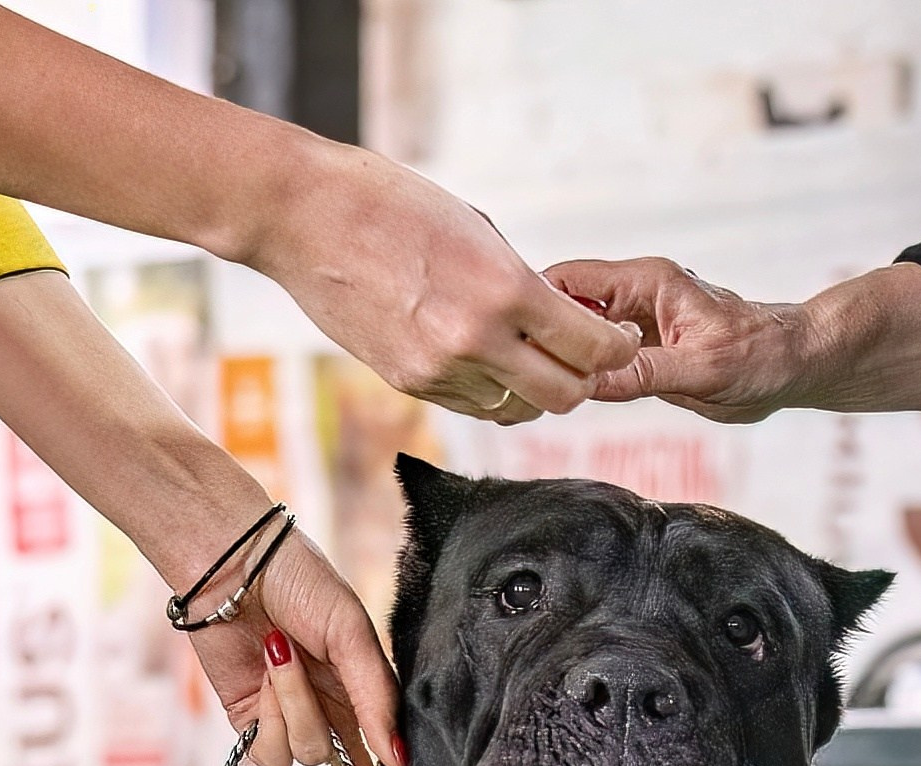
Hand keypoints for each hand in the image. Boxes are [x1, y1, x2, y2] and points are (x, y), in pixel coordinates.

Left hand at [186, 531, 417, 765]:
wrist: (231, 562)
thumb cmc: (301, 581)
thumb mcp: (351, 631)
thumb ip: (377, 694)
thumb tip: (397, 757)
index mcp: (368, 701)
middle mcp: (334, 722)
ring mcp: (292, 726)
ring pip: (307, 760)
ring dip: (298, 708)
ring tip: (285, 654)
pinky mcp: (250, 727)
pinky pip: (271, 752)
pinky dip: (272, 709)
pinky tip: (265, 666)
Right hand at [250, 147, 641, 422]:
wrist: (303, 219)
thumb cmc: (390, 204)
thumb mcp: (475, 228)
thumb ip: (519, 279)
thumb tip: (556, 315)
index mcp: (505, 289)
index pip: (593, 348)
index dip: (616, 347)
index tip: (617, 338)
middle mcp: (476, 339)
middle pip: (563, 396)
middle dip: (582, 379)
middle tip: (579, 356)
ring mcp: (439, 368)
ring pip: (515, 406)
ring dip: (529, 385)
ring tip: (522, 350)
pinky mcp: (408, 383)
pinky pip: (470, 403)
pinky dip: (487, 388)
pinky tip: (481, 356)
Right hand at [542, 258, 815, 422]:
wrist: (792, 365)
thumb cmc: (761, 355)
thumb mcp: (703, 370)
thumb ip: (644, 374)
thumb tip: (588, 381)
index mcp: (647, 282)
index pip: (569, 279)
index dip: (537, 307)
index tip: (516, 343)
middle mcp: (634, 297)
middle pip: (562, 305)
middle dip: (537, 336)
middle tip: (518, 375)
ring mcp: (633, 323)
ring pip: (574, 333)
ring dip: (554, 357)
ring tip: (531, 387)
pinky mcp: (638, 350)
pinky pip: (595, 356)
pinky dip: (575, 373)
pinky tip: (559, 393)